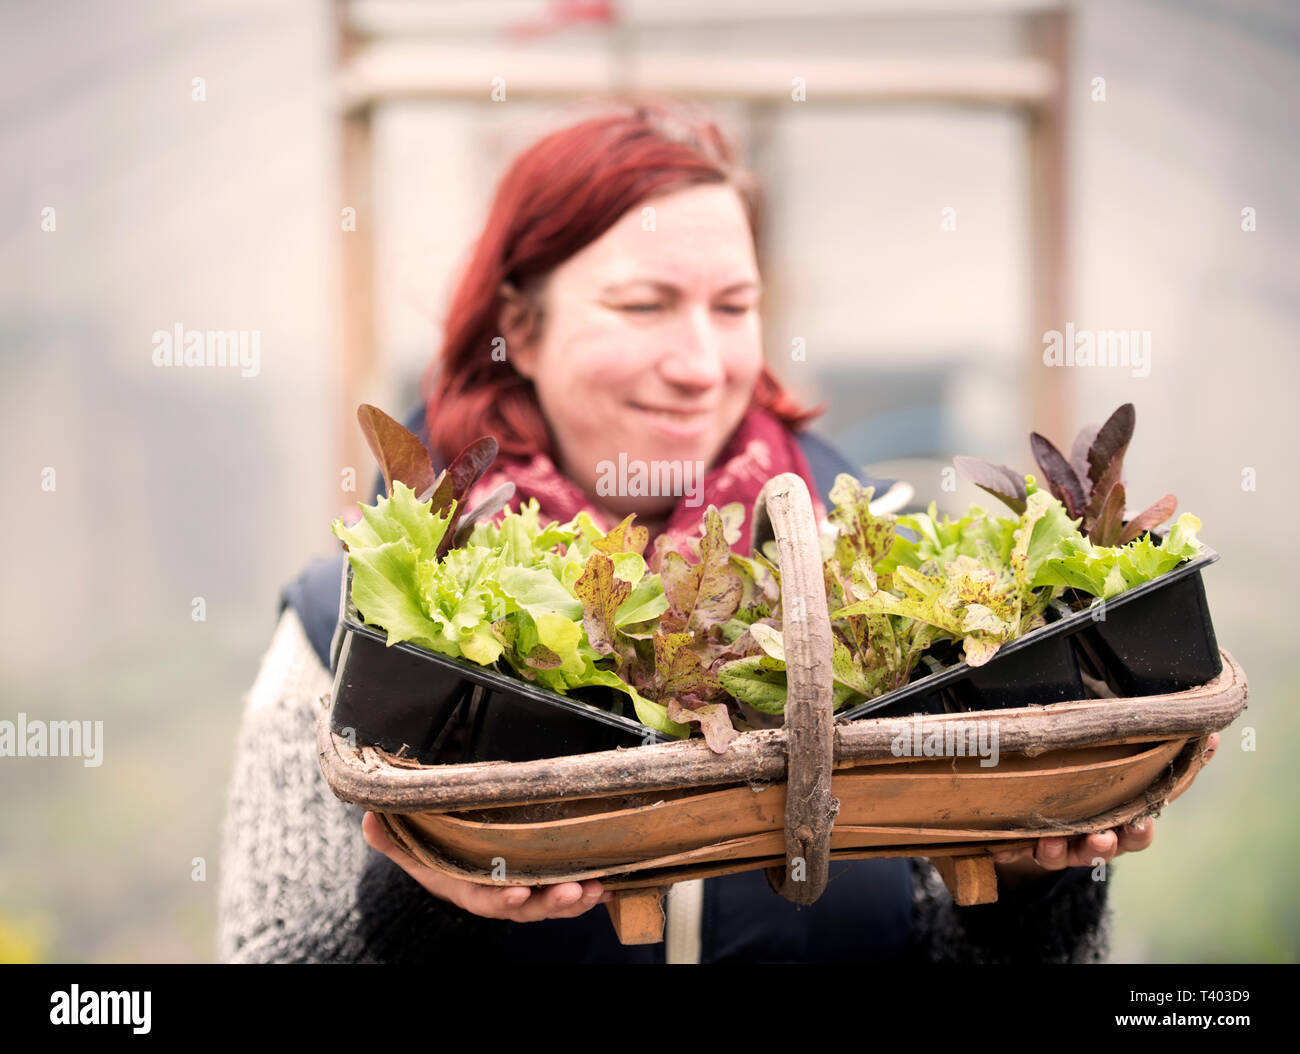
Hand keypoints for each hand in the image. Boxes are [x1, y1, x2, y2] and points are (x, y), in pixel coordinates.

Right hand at [361, 811, 611, 921]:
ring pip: (551, 902)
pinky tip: (609, 881)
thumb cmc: (431, 848)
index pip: (483, 899)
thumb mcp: (408, 844)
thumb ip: (391, 837)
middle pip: (526, 907)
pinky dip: (588, 889)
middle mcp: (497, 895)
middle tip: (573, 890)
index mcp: (466, 888)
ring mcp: (523, 890)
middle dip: (551, 901)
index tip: (517, 893)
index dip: (500, 898)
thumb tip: (370, 818)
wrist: (450, 854)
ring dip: (576, 898)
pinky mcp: (543, 880)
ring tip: (597, 887)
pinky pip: (567, 890)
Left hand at [991, 731, 1218, 889]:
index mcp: (1117, 821)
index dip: (1141, 829)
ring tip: (1051, 843)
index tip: (1143, 822)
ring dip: (1058, 850)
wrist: (1043, 804)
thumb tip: (1212, 733)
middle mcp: (1089, 836)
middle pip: (1101, 848)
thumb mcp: (1123, 761)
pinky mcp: (1021, 842)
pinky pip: (1014, 848)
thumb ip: (1160, 750)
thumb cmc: (1092, 777)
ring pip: (1059, 853)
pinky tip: (1001, 846)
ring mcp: (1056, 842)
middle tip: (1103, 837)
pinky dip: (1008, 848)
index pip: (1137, 830)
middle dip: (1103, 844)